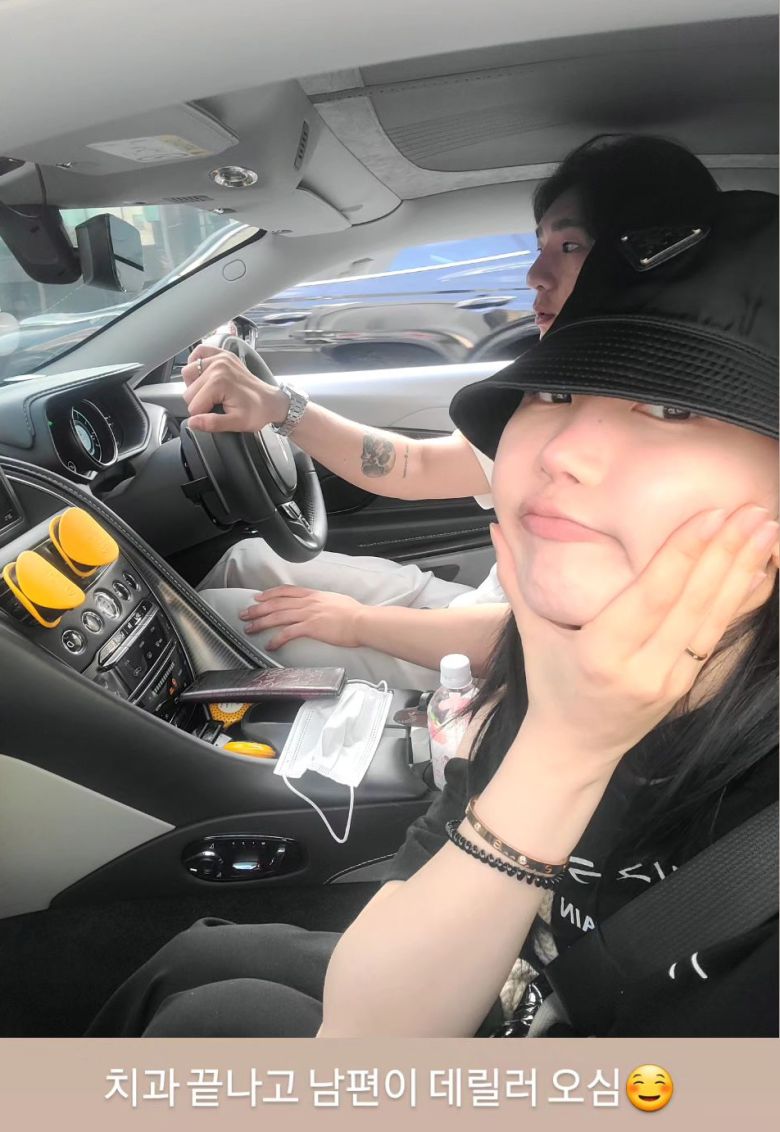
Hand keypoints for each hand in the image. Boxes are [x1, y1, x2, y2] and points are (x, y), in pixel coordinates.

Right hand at [181, 345, 287, 432]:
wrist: (270, 401)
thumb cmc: (257, 412)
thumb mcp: (236, 423)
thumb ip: (212, 423)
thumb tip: (192, 422)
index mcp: (219, 382)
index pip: (193, 406)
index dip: (202, 415)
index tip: (216, 415)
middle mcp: (217, 366)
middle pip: (189, 390)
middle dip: (199, 402)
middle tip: (215, 405)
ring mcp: (220, 358)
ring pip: (188, 373)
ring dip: (194, 385)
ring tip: (209, 393)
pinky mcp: (222, 354)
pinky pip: (199, 352)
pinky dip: (196, 362)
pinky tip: (203, 375)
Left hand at [239, 586, 365, 649]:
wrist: (361, 621)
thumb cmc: (354, 613)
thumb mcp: (336, 600)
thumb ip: (323, 602)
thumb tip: (321, 606)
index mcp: (313, 595)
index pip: (286, 591)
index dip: (269, 594)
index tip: (258, 597)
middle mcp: (307, 602)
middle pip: (276, 603)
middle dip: (258, 609)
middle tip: (245, 614)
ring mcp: (307, 614)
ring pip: (277, 617)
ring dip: (261, 623)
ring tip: (249, 629)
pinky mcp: (310, 628)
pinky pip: (287, 633)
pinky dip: (276, 639)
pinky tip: (269, 645)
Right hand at [491, 503, 778, 772]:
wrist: (574, 749)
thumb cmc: (550, 686)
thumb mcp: (531, 633)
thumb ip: (515, 578)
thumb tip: (496, 525)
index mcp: (600, 653)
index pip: (650, 597)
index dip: (682, 554)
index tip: (711, 515)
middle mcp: (641, 670)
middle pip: (690, 605)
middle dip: (725, 553)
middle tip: (752, 509)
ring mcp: (669, 681)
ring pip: (713, 620)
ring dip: (743, 572)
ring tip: (765, 528)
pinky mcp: (686, 686)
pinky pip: (717, 637)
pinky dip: (741, 601)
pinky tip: (759, 570)